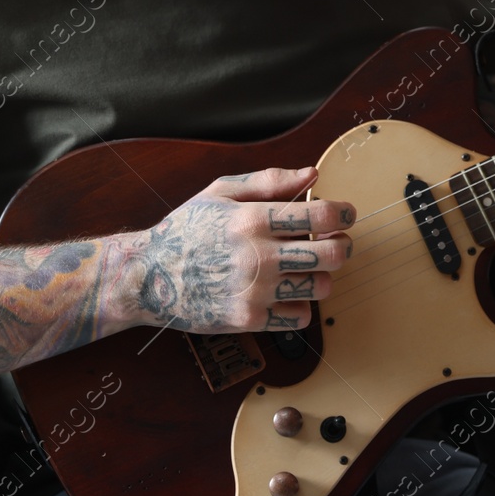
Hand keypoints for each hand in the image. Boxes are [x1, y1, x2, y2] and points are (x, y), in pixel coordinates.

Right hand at [111, 165, 353, 333]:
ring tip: (307, 268)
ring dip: (322, 276)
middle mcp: (257, 255)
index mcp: (252, 219)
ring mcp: (255, 291)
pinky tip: (286, 292)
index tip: (346, 215)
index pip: (320, 215)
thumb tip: (312, 175)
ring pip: (321, 287)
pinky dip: (300, 305)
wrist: (148, 276)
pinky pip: (300, 317)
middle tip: (337, 242)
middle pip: (332, 255)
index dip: (344, 214)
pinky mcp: (249, 320)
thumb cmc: (186, 230)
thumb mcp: (220, 192)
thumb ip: (269, 181)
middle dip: (343, 246)